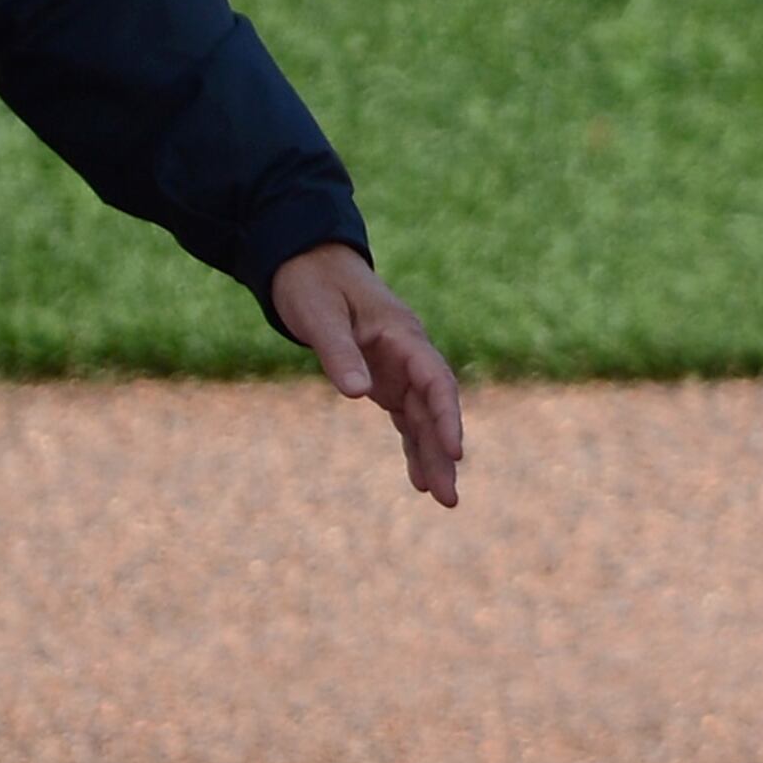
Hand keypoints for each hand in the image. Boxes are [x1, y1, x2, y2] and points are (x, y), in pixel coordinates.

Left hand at [269, 244, 463, 504]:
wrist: (307, 263)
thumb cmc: (313, 283)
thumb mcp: (319, 314)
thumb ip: (339, 353)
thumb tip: (358, 395)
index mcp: (403, 335)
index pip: (436, 380)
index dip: (447, 417)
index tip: (454, 451)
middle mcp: (410, 356)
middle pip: (435, 409)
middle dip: (444, 453)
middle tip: (450, 497)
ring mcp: (400, 370)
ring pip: (423, 420)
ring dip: (433, 457)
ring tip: (442, 499)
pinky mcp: (386, 381)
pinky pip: (406, 419)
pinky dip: (413, 448)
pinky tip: (419, 480)